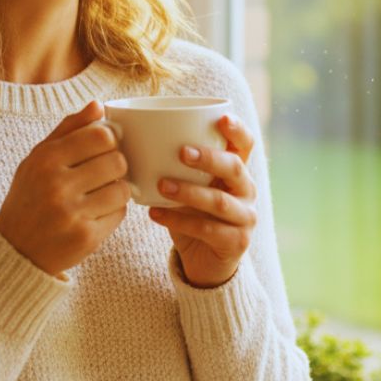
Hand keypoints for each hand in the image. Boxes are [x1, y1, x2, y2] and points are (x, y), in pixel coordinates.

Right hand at [0, 101, 130, 277]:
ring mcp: (72, 214)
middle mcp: (58, 185)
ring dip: (118, 190)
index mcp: (46, 159)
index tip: (104, 148)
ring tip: (101, 193)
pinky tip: (96, 213)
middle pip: (117, 161)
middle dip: (116, 165)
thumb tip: (98, 105)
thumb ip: (68, 129)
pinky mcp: (86, 237)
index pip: (101, 135)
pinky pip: (120, 214)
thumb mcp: (38, 158)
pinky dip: (113, 211)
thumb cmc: (30, 196)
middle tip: (104, 172)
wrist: (16, 250)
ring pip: (123, 189)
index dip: (110, 139)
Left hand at [147, 114, 257, 288]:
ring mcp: (245, 218)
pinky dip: (178, 221)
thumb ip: (175, 166)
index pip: (246, 145)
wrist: (204, 262)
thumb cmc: (192, 214)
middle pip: (235, 168)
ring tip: (162, 185)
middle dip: (209, 158)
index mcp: (237, 171)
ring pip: (219, 200)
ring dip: (189, 191)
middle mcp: (246, 191)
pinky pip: (207, 230)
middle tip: (182, 152)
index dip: (237, 130)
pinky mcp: (236, 243)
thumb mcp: (188, 186)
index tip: (221, 118)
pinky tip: (154, 213)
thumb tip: (134, 136)